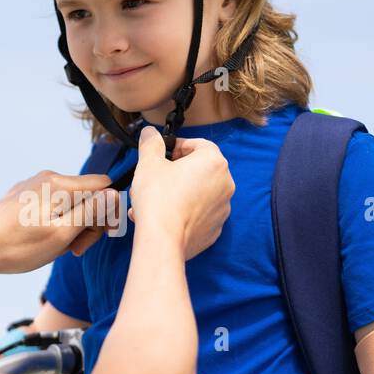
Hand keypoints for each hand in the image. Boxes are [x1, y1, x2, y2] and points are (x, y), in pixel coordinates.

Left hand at [0, 170, 120, 273]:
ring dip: (70, 226)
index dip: (108, 211)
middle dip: (87, 223)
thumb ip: (92, 211)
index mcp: (61, 184)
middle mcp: (47, 178)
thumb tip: (115, 194)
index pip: (104, 186)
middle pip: (86, 195)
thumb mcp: (64, 234)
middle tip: (75, 249)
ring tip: (56, 249)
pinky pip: (50, 206)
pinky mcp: (21, 196)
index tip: (99, 235)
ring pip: (68, 203)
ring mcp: (32, 186)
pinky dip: (53, 223)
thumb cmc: (19, 246)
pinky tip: (40, 242)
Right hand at [127, 128, 233, 259]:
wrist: (163, 240)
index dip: (180, 146)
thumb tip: (150, 134)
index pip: (200, 145)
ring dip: (181, 192)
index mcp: (213, 162)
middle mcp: (225, 184)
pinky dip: (186, 212)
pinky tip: (166, 216)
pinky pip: (200, 214)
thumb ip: (151, 143)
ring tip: (157, 200)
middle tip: (160, 176)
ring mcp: (223, 208)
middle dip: (180, 171)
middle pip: (201, 169)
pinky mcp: (216, 228)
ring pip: (200, 193)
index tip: (166, 154)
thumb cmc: (158, 199)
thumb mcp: (149, 163)